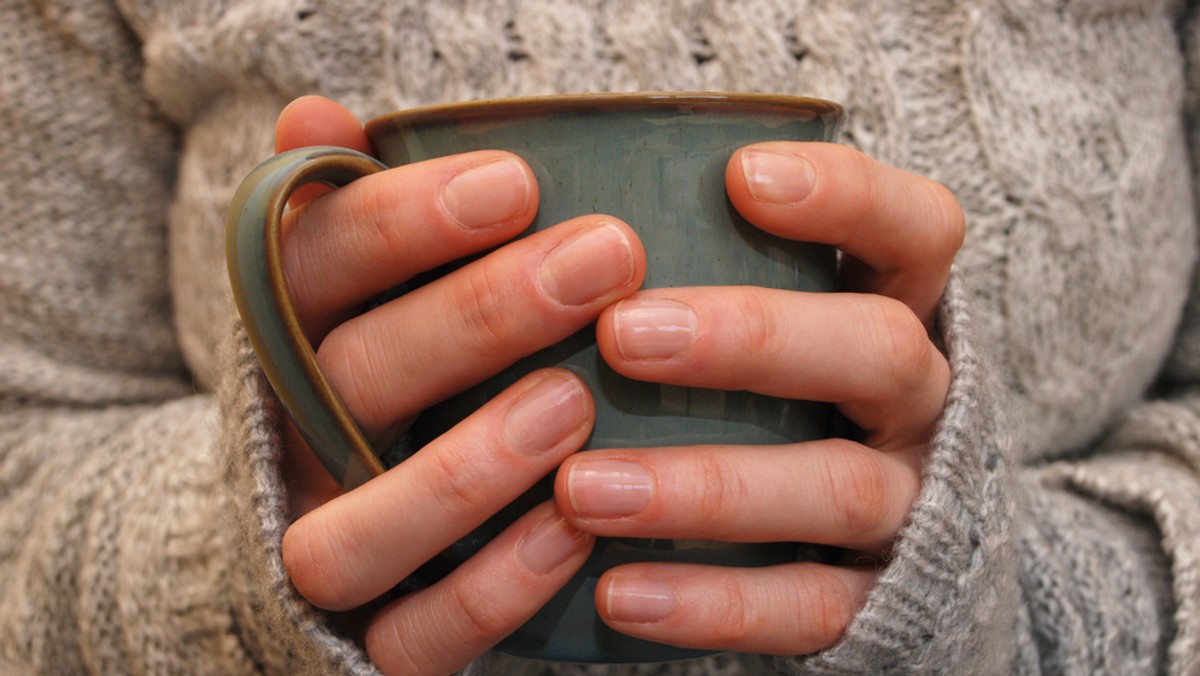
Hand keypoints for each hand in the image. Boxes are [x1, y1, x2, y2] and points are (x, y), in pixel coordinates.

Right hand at [270, 96, 646, 673]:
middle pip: (353, 379)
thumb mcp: (343, 294)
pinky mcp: (370, 641)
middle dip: (477, 316)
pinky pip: (413, 638)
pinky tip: (570, 528)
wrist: (289, 524)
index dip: (403, 222)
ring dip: (462, 471)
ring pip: (359, 533)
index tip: (516, 182)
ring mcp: (324, 547)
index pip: (315, 267)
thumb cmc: (358, 382)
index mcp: (286, 342)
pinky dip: (489, 588)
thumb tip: (316, 114)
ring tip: (572, 403)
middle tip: (600, 261)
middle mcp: (292, 444)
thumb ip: (342, 216)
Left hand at [554, 142, 963, 653]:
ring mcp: (912, 504)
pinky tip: (616, 592)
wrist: (892, 554)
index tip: (740, 176)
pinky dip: (714, 603)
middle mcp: (919, 402)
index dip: (848, 196)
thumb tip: (563, 233)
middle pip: (878, 351)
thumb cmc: (790, 399)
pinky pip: (812, 608)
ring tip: (583, 488)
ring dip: (706, 486)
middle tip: (622, 335)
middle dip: (753, 338)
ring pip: (839, 487)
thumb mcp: (774, 322)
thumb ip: (708, 273)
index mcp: (900, 311)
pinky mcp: (882, 601)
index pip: (917, 230)